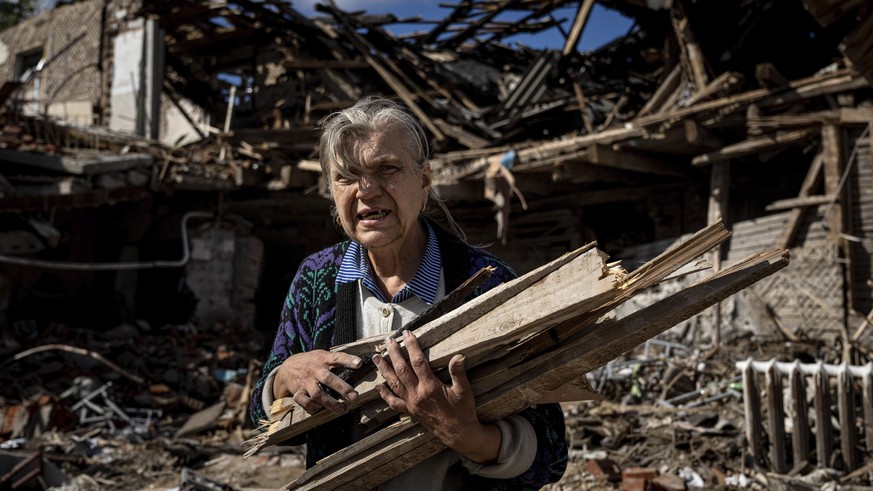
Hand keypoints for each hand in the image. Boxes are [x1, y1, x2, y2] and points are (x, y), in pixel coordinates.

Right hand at [273, 350, 361, 414]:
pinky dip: (312, 406)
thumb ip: (336, 359)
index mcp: (322, 359)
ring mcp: (306, 381)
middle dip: (342, 388)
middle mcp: (315, 370)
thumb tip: (359, 363)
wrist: (287, 368)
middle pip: (328, 379)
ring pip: (318, 394)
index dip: (348, 360)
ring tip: (343, 409)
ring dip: (331, 403)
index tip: (360, 363)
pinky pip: (304, 401)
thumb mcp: (322, 355)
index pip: (336, 358)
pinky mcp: (298, 391)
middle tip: (354, 396)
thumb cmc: (311, 362)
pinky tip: (319, 408)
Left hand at [373, 330, 500, 463]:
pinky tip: (378, 386)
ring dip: (384, 370)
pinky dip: (385, 394)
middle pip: (401, 370)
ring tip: (376, 357)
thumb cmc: (463, 411)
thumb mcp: (465, 391)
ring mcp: (411, 404)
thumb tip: (459, 356)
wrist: (459, 434)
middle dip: (393, 353)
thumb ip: (458, 373)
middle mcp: (417, 395)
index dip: (412, 346)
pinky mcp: (410, 412)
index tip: (407, 333)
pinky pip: (394, 402)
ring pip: (394, 384)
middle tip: (388, 340)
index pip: (418, 362)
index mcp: (430, 387)